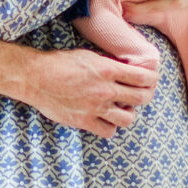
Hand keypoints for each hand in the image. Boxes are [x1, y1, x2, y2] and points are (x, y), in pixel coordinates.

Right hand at [20, 45, 158, 137]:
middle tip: (141, 94)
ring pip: (128, 118)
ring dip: (128, 113)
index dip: (152, 79)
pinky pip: (109, 132)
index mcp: (108, 70)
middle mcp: (106, 90)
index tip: (150, 80)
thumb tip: (122, 68)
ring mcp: (96, 108)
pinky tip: (105, 120)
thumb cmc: (59, 63)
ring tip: (122, 108)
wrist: (36, 78)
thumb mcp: (87, 55)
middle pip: (141, 98)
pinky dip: (110, 127)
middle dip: (145, 95)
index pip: (143, 77)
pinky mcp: (85, 121)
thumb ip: (107, 64)